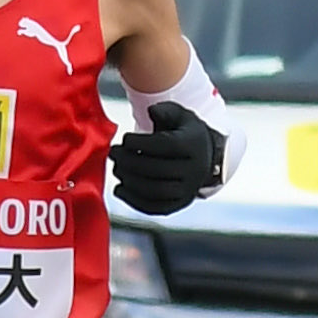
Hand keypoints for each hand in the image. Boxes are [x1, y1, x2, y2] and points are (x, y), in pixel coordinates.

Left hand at [112, 101, 225, 217]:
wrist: (204, 158)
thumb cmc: (183, 133)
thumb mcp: (180, 116)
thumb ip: (165, 110)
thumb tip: (151, 112)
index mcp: (194, 145)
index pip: (166, 146)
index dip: (141, 144)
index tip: (125, 139)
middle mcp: (195, 171)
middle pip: (158, 169)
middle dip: (130, 162)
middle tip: (114, 154)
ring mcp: (188, 191)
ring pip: (155, 191)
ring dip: (130, 181)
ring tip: (117, 169)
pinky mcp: (178, 205)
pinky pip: (154, 207)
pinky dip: (133, 200)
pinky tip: (120, 188)